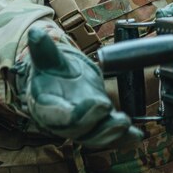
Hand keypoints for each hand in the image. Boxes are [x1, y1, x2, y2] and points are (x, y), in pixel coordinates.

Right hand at [14, 28, 140, 147]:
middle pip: (76, 129)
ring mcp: (83, 128)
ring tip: (124, 123)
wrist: (63, 85)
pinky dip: (125, 139)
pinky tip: (137, 134)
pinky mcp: (100, 129)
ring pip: (95, 137)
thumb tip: (35, 33)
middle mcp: (63, 123)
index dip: (66, 114)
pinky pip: (112, 138)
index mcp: (46, 106)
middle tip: (105, 107)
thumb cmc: (53, 73)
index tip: (79, 107)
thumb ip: (44, 50)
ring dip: (111, 133)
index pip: (53, 114)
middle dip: (92, 120)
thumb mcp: (49, 60)